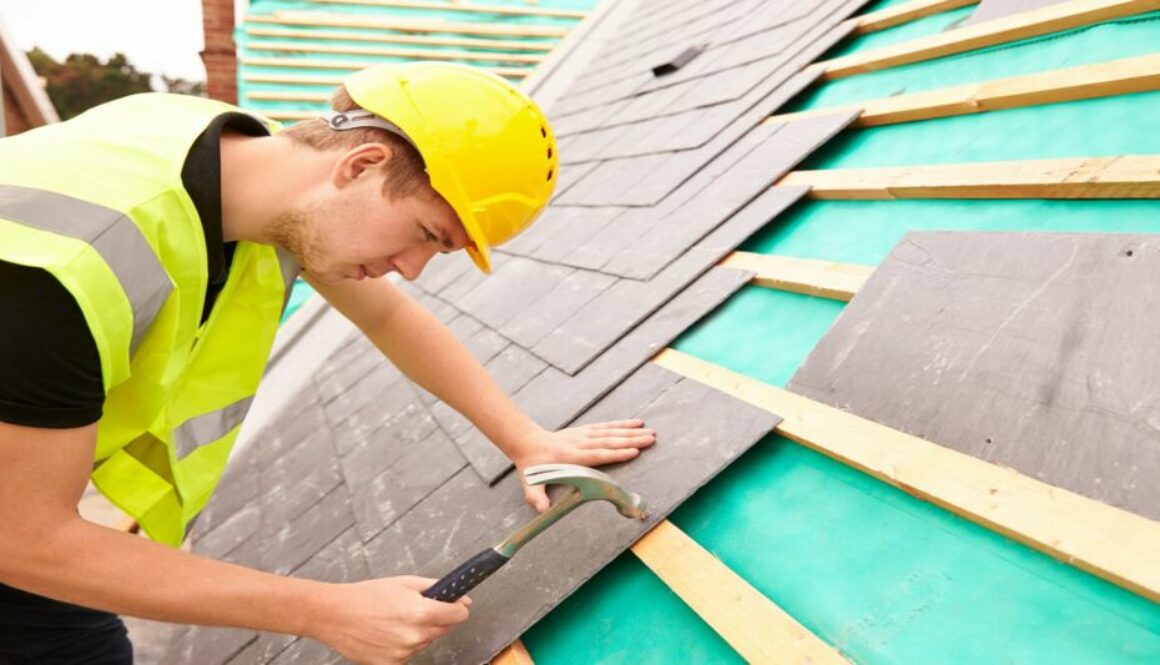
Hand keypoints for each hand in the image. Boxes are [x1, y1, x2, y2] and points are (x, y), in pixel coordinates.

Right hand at [307, 576, 470, 664]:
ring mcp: (403, 654)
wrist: (335, 614)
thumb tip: (462, 598)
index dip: (457, 608)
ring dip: (417, 633)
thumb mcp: (405, 582)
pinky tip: (386, 634)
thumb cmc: (366, 596)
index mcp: (421, 612)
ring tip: (394, 621)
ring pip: (425, 642)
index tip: (453, 605)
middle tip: (413, 609)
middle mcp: (414, 636)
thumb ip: (437, 589)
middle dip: (435, 619)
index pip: (459, 615)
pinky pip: (409, 654)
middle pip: (443, 629)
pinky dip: (402, 646)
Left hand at [511, 420, 655, 511]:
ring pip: (610, 432)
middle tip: (651, 439)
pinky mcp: (585, 431)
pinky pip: (606, 427)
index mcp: (569, 457)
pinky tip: (636, 423)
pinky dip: (621, 424)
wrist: (527, 442)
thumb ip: (536, 496)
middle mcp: (579, 443)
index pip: (596, 455)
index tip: (634, 451)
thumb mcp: (529, 484)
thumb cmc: (532, 466)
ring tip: (650, 432)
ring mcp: (582, 435)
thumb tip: (543, 510)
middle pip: (609, 441)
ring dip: (631, 432)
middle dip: (631, 440)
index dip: (615, 453)